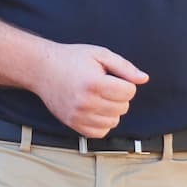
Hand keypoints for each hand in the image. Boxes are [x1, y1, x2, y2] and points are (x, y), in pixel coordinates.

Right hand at [32, 44, 146, 138]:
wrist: (42, 69)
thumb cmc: (71, 59)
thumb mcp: (100, 54)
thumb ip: (124, 67)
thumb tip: (144, 79)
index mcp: (94, 83)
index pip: (129, 92)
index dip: (125, 83)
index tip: (112, 77)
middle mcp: (86, 102)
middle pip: (123, 107)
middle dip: (118, 96)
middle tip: (103, 85)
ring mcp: (78, 115)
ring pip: (114, 121)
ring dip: (111, 110)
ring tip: (98, 97)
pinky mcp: (73, 124)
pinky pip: (100, 132)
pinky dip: (102, 123)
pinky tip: (95, 109)